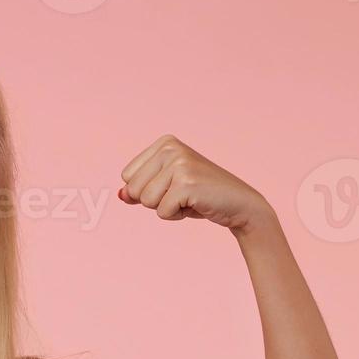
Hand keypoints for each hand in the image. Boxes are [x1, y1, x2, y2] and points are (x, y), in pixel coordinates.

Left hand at [118, 134, 269, 230]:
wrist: (239, 204)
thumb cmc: (201, 196)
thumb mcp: (167, 188)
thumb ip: (140, 189)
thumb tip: (120, 195)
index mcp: (164, 143)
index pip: (127, 176)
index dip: (145, 190)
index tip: (171, 186)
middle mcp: (170, 148)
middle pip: (133, 189)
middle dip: (154, 201)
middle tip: (181, 194)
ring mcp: (179, 163)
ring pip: (146, 201)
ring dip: (166, 208)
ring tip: (188, 199)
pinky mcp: (186, 183)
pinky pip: (161, 212)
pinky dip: (176, 216)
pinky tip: (195, 205)